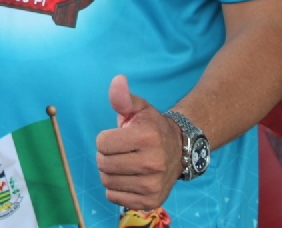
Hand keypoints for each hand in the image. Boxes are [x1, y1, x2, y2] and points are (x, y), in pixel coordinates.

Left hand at [94, 75, 181, 210]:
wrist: (179, 150)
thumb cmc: (151, 127)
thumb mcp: (139, 108)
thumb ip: (122, 97)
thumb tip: (117, 80)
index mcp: (147, 137)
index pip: (102, 143)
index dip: (105, 138)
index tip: (118, 137)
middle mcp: (153, 163)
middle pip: (103, 164)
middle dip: (105, 155)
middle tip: (120, 151)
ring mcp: (153, 185)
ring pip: (107, 182)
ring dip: (110, 173)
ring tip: (124, 164)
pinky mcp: (151, 201)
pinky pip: (114, 198)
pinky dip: (116, 189)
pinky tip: (128, 178)